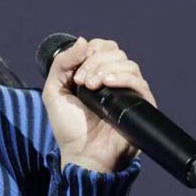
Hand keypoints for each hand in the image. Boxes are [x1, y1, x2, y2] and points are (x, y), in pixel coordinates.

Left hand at [42, 36, 157, 172]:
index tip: (76, 72)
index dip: (90, 51)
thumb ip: (62, 63)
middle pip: (114, 52)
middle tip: (81, 82)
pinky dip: (121, 77)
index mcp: (96, 74)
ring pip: (127, 63)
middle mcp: (115, 80)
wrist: (82, 154)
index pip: (102, 47)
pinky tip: (106, 84)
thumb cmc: (69, 127)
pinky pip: (139, 82)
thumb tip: (83, 40)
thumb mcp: (54, 90)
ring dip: (105, 69)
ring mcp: (129, 92)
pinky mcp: (141, 105)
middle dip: (94, 61)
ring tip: (91, 86)